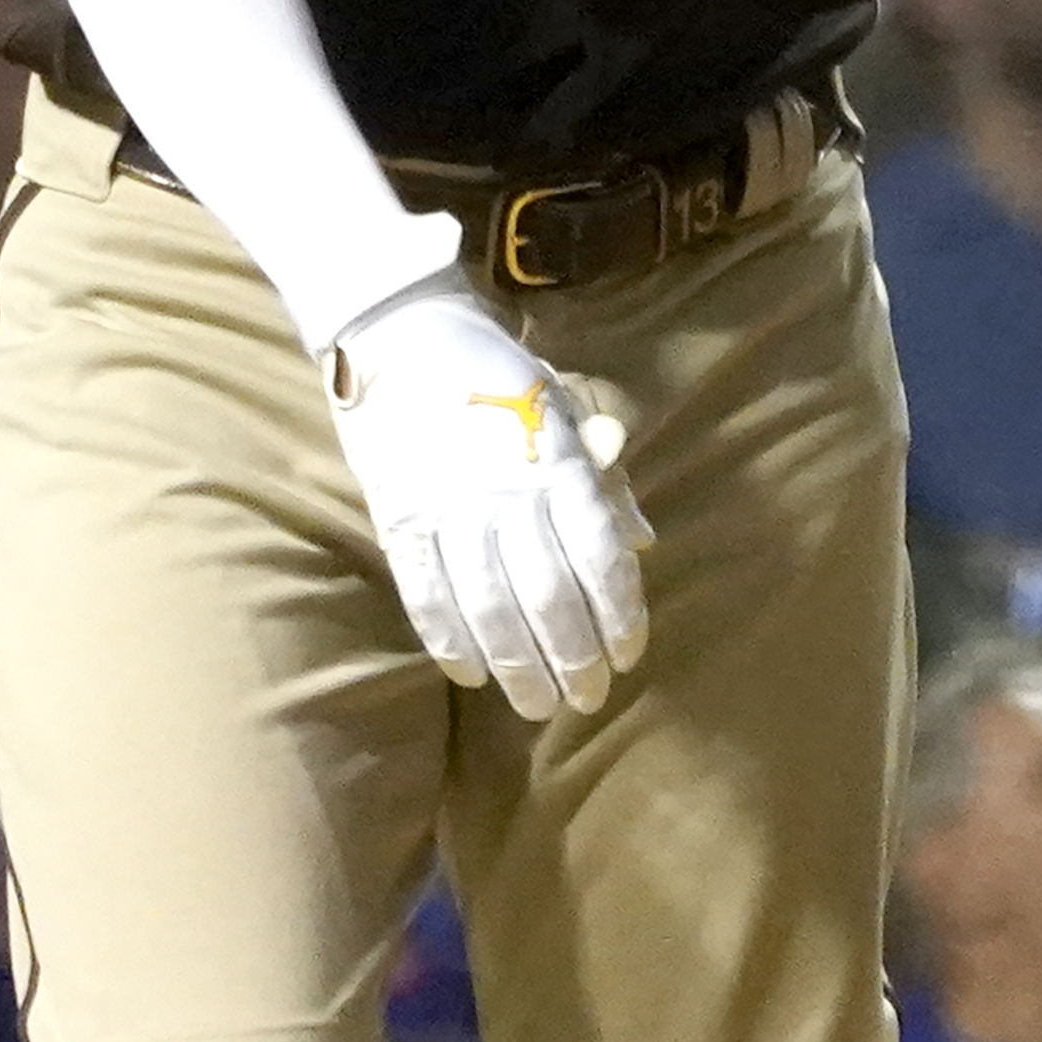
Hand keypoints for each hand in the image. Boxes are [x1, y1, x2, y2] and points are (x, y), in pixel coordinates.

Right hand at [323, 272, 652, 718]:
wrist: (404, 336)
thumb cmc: (499, 375)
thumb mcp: (567, 410)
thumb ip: (603, 479)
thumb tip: (642, 541)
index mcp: (558, 465)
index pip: (599, 557)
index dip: (619, 615)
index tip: (630, 656)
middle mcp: (508, 495)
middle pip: (548, 597)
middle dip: (574, 659)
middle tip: (589, 700)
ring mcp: (449, 511)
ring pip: (490, 609)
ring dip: (519, 666)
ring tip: (539, 705)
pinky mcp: (399, 519)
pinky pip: (427, 595)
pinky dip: (449, 642)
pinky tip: (471, 676)